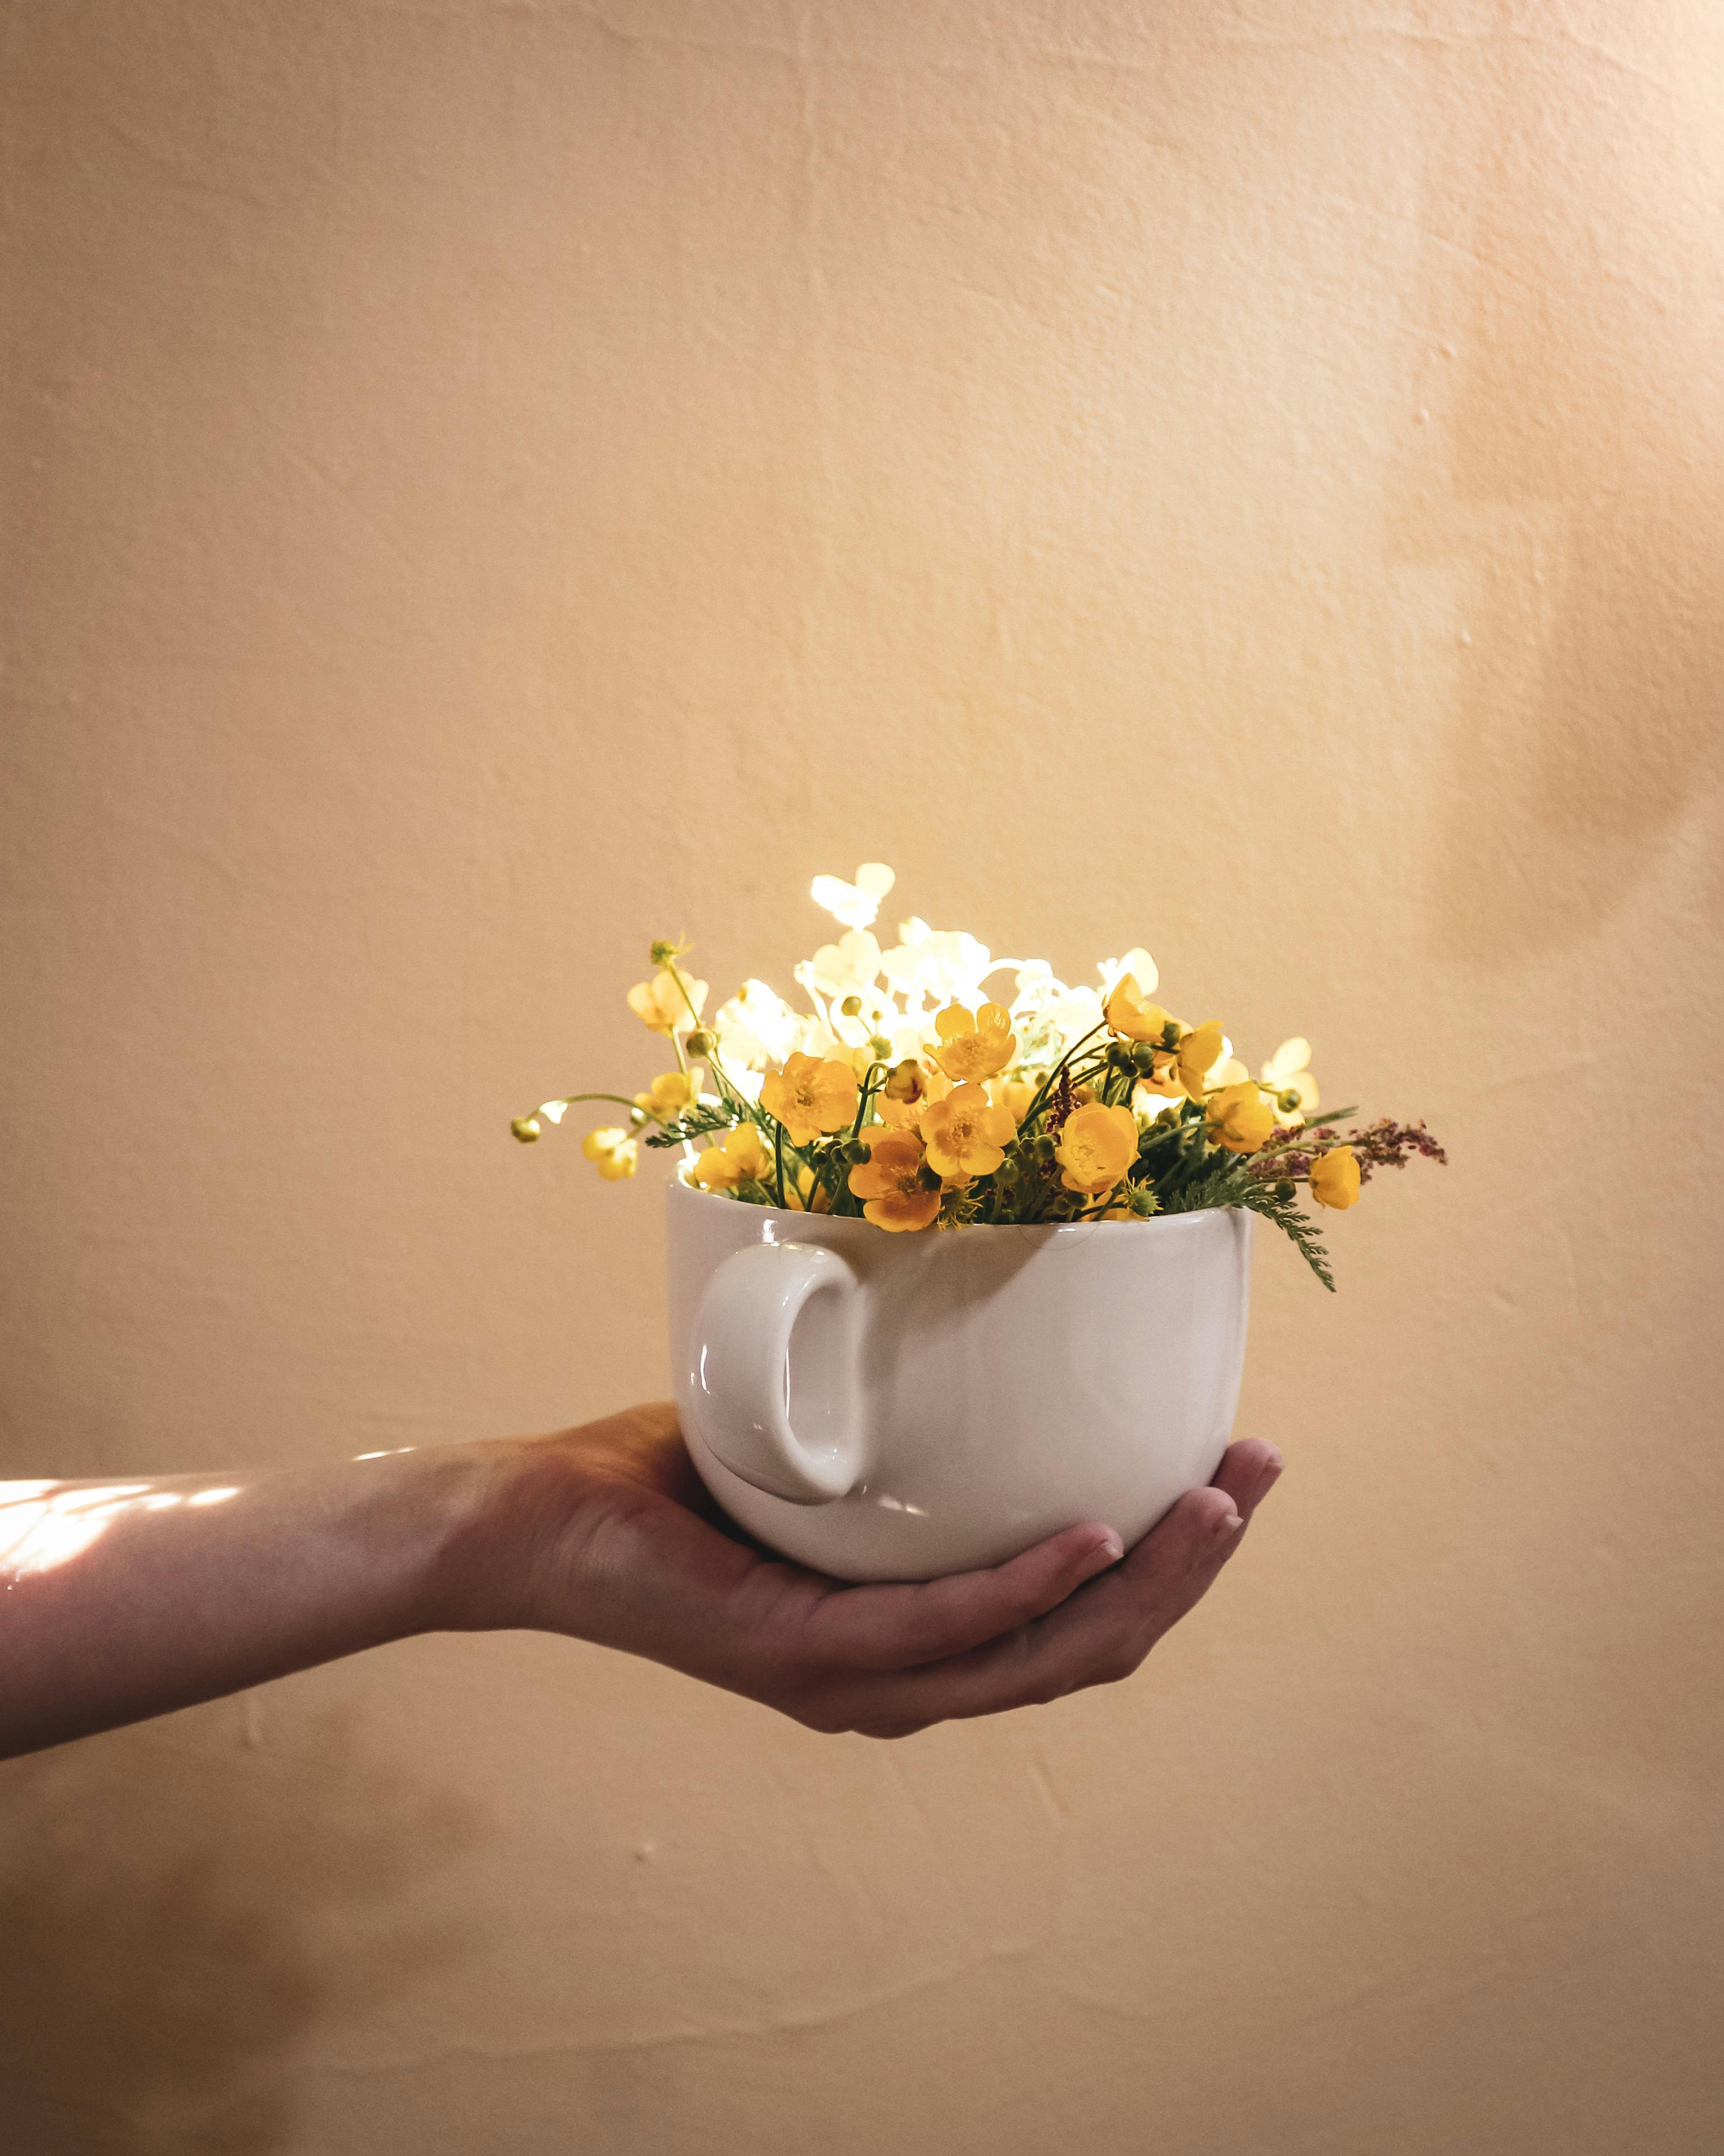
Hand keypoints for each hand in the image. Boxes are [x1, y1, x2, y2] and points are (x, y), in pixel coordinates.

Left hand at [449, 1405, 1283, 1737]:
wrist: (537, 1521)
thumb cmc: (681, 1475)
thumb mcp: (829, 1440)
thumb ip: (916, 1410)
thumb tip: (999, 1296)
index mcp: (919, 1639)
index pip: (1081, 1621)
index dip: (1175, 1561)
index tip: (1237, 1462)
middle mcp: (901, 1679)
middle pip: (1088, 1647)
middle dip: (1191, 1567)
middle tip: (1257, 1471)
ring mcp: (852, 1680)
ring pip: (1039, 1652)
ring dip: (1142, 1577)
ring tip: (1214, 1497)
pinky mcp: (799, 1655)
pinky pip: (939, 1629)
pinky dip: (1024, 1588)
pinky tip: (1092, 1536)